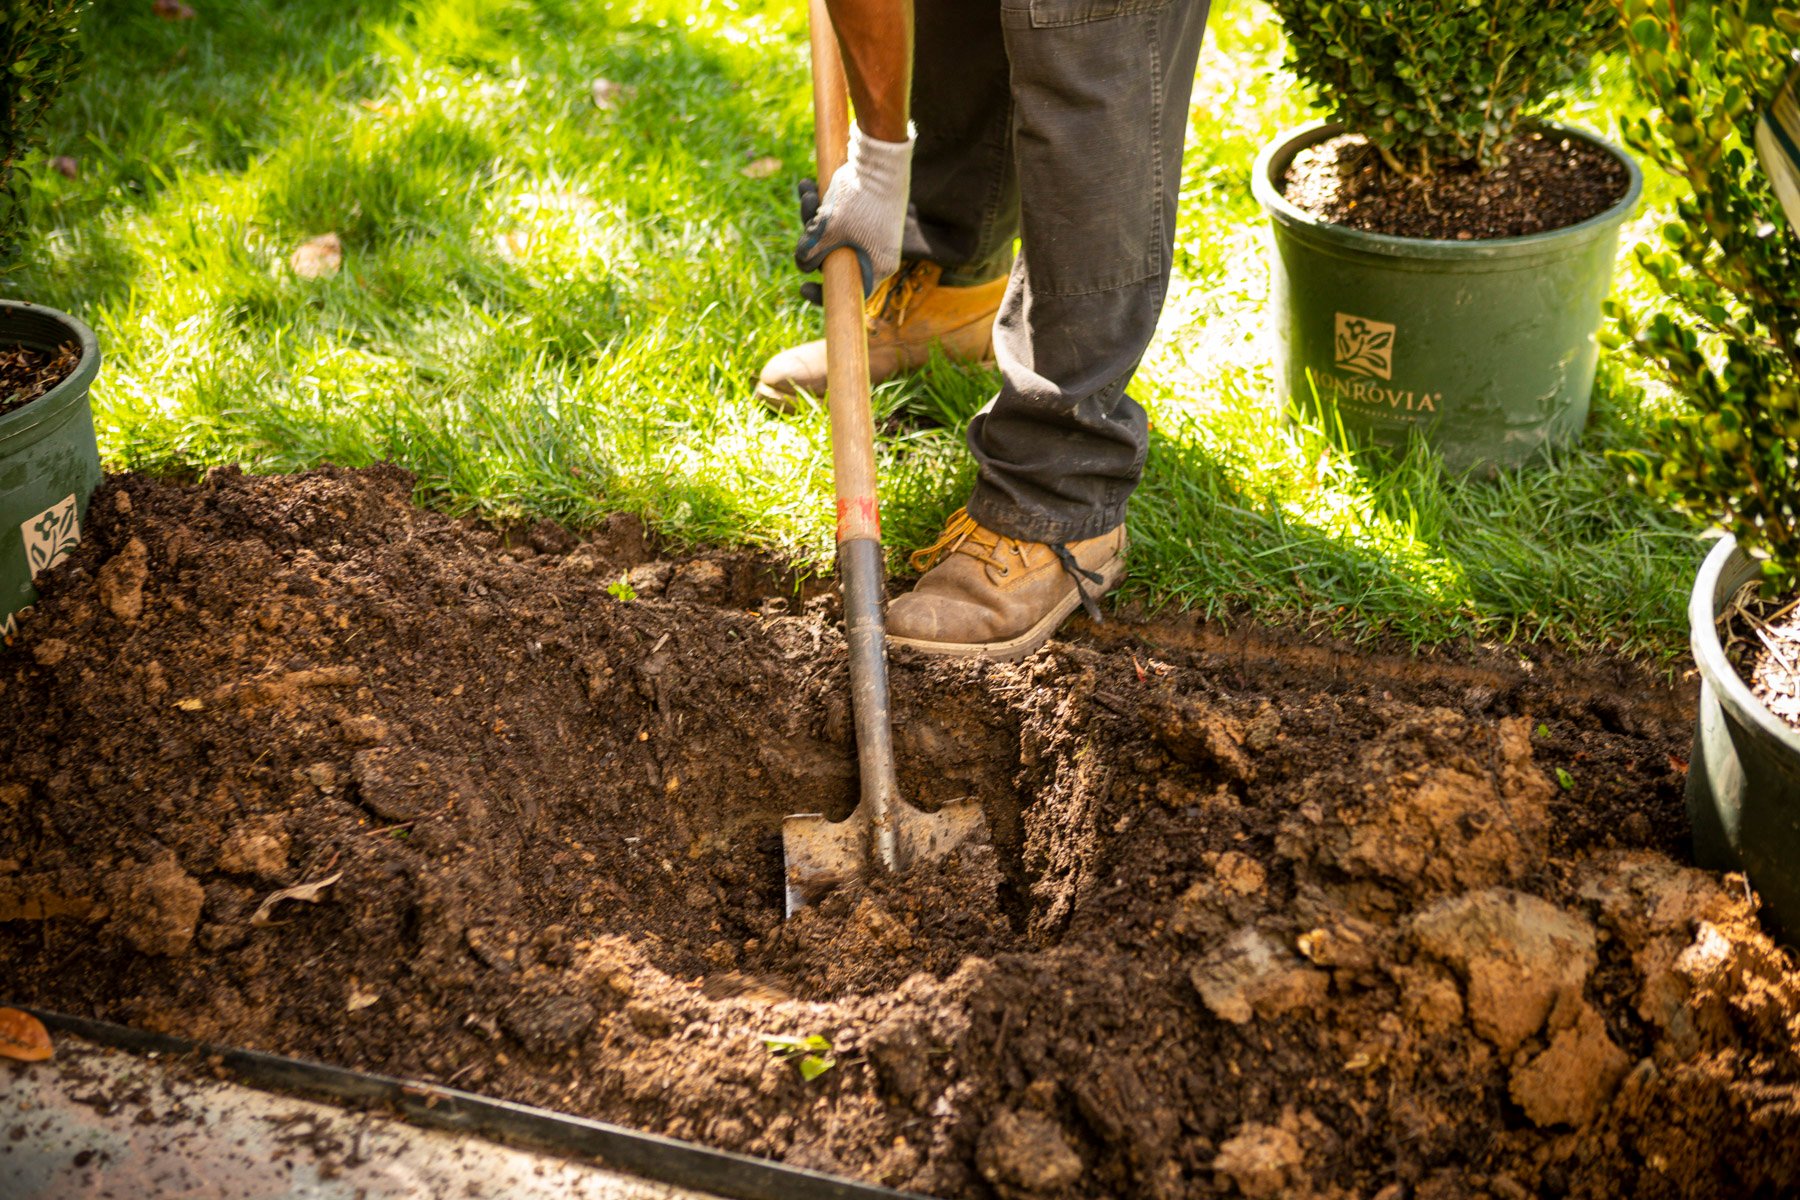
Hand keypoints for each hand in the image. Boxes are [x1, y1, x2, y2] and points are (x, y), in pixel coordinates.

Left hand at [794, 122, 912, 295]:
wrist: (880, 155)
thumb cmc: (859, 197)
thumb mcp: (828, 230)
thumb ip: (809, 253)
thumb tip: (802, 264)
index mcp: (877, 266)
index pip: (850, 291)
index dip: (824, 294)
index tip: (803, 288)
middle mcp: (875, 252)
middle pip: (833, 259)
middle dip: (811, 237)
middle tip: (806, 210)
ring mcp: (870, 232)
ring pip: (831, 235)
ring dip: (811, 214)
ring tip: (806, 190)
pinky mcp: (863, 212)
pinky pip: (836, 217)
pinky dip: (821, 204)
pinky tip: (807, 185)